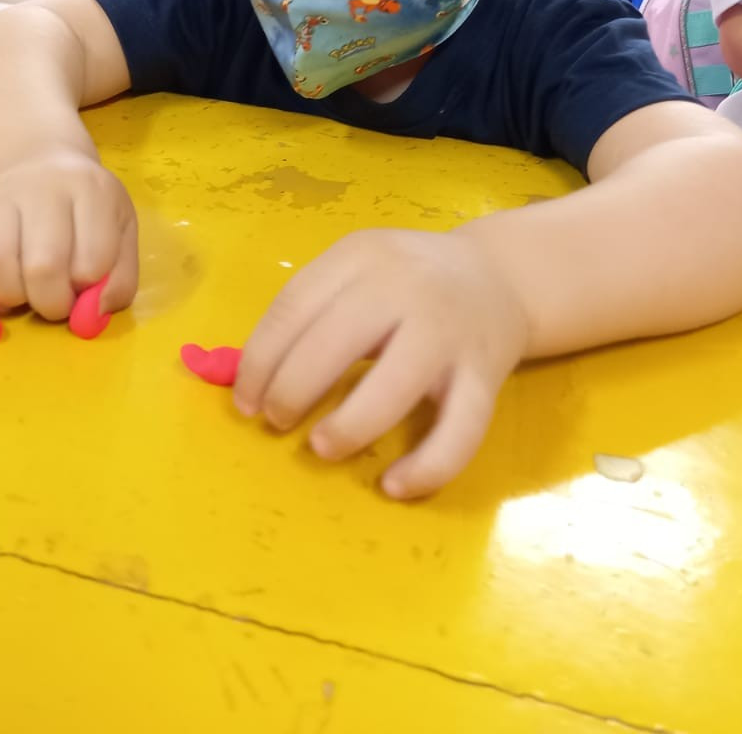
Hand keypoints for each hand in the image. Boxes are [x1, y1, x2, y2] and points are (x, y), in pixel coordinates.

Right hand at [0, 151, 137, 320]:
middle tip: (57, 300)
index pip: (92, 259)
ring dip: (12, 298)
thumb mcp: (121, 232)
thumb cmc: (87, 207)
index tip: (86, 287)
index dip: (90, 289)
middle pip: (42, 265)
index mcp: (89, 189)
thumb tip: (91, 318)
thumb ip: (119, 280)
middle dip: (53, 302)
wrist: (38, 163)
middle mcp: (40, 189)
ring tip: (26, 294)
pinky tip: (2, 292)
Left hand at [233, 228, 527, 498]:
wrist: (498, 276)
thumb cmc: (407, 280)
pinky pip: (460, 431)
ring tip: (322, 447)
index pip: (295, 306)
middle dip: (292, 390)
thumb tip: (248, 380)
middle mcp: (407, 287)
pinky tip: (394, 486)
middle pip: (336, 341)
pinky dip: (427, 466)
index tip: (244, 401)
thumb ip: (311, 309)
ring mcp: (449, 332)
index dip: (260, 360)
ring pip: (396, 386)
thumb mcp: (358, 269)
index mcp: (363, 255)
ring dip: (349, 425)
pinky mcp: (486, 375)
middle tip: (276, 421)